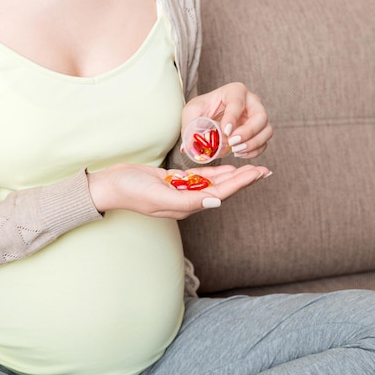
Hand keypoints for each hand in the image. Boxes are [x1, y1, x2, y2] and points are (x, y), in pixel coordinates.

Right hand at [88, 163, 270, 218]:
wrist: (110, 186)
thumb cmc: (131, 191)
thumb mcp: (159, 196)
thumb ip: (188, 201)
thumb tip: (216, 202)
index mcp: (186, 206)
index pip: (220, 194)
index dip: (241, 183)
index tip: (258, 172)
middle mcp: (186, 201)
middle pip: (222, 189)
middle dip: (243, 179)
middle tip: (264, 169)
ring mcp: (180, 191)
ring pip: (213, 183)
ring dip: (232, 175)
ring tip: (251, 168)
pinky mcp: (173, 182)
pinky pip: (199, 178)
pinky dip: (214, 172)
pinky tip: (226, 167)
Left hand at [182, 82, 272, 158]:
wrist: (208, 115)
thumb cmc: (202, 109)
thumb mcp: (191, 112)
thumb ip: (190, 126)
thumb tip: (188, 147)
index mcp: (234, 91)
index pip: (238, 102)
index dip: (233, 117)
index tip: (225, 131)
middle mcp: (251, 102)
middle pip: (261, 116)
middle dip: (248, 132)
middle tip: (232, 143)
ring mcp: (257, 117)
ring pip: (267, 130)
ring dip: (253, 143)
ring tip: (235, 151)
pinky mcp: (259, 131)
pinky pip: (264, 142)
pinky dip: (255, 151)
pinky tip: (239, 154)